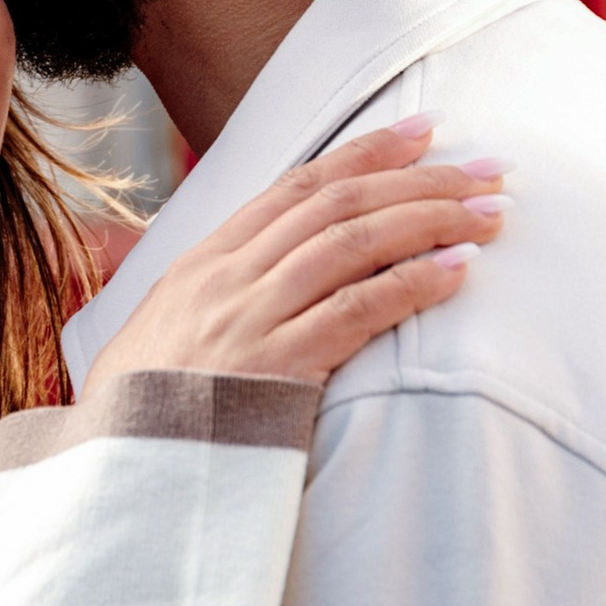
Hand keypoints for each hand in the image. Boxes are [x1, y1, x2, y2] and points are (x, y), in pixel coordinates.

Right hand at [87, 116, 500, 395]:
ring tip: (491, 214)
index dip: (367, 153)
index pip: (298, 185)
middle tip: (488, 170)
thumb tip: (274, 276)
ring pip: (353, 242)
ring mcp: (250, 318)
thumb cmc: (142, 415)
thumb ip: (222, 298)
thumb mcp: (168, 334)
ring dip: (431, 220)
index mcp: (204, 261)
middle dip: (420, 179)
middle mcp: (228, 277)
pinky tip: (458, 270)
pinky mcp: (276, 368)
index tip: (426, 132)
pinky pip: (357, 309)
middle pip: (338, 203)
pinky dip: (413, 283)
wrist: (113, 472)